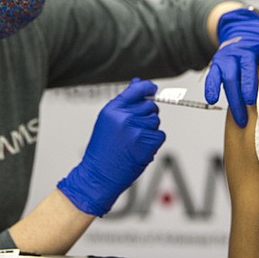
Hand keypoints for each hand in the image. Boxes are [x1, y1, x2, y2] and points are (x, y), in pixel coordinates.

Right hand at [57, 78, 165, 216]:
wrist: (99, 174)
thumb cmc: (102, 150)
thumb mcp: (107, 121)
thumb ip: (124, 103)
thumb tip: (138, 84)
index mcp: (113, 109)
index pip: (136, 90)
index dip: (147, 87)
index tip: (152, 88)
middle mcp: (125, 117)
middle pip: (150, 106)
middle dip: (146, 114)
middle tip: (135, 128)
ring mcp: (137, 131)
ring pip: (155, 120)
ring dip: (150, 129)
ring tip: (135, 140)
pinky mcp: (147, 144)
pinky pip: (160, 135)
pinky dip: (154, 142)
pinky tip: (140, 147)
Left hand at [204, 7, 258, 127]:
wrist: (245, 29)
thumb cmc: (238, 58)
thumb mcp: (227, 68)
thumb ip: (230, 86)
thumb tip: (235, 116)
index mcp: (220, 64)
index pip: (214, 77)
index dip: (212, 88)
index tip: (211, 100)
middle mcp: (232, 56)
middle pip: (231, 78)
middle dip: (235, 99)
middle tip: (241, 118)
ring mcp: (247, 50)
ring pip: (246, 66)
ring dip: (248, 84)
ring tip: (251, 101)